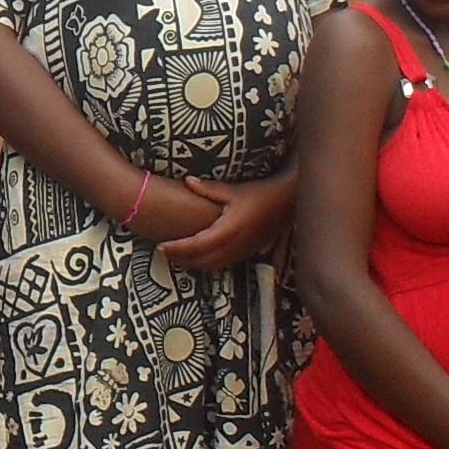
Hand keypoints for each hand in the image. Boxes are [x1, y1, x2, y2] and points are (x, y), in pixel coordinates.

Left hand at [156, 166, 295, 272]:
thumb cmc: (260, 194)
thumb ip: (208, 189)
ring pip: (212, 266)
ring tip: (177, 257)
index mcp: (227, 230)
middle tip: (163, 253)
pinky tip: (200, 257)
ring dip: (193, 264)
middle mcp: (234, 246)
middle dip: (181, 259)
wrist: (287, 204)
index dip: (177, 249)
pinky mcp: (248, 254)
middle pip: (201, 261)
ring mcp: (242, 252)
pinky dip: (207, 264)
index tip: (161, 247)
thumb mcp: (233, 190)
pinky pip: (223, 265)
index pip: (195, 245)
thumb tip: (187, 181)